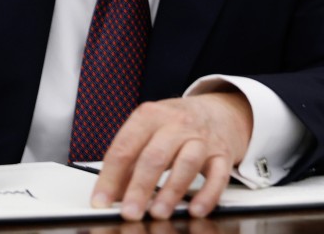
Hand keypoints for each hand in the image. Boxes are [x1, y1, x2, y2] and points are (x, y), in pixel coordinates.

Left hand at [91, 92, 252, 219]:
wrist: (218, 110)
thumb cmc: (176, 124)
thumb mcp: (149, 131)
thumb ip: (130, 160)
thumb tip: (111, 193)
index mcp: (150, 116)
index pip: (124, 147)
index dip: (110, 176)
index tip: (101, 201)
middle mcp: (177, 124)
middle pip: (155, 156)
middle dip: (140, 187)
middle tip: (129, 212)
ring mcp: (201, 138)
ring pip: (187, 162)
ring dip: (171, 191)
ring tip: (158, 213)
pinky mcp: (222, 154)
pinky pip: (218, 175)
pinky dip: (208, 194)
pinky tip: (195, 209)